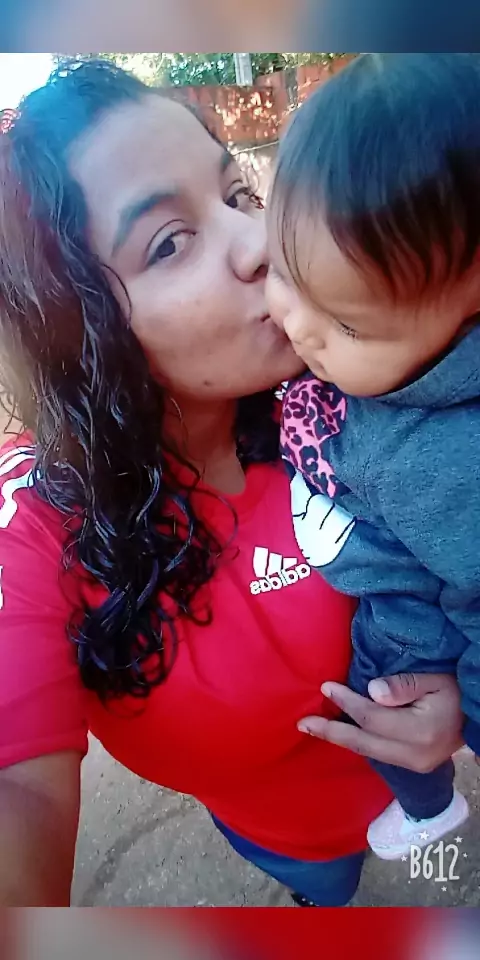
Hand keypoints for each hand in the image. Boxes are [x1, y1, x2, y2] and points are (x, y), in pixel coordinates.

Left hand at [298, 672, 463, 772]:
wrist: (476, 717)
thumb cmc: (455, 691)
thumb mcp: (435, 679)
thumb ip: (404, 685)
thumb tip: (371, 691)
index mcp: (421, 731)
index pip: (372, 717)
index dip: (347, 701)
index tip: (326, 686)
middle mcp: (415, 755)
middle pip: (363, 742)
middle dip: (331, 732)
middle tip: (302, 723)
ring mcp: (414, 765)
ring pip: (367, 752)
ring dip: (340, 738)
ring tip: (313, 728)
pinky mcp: (412, 767)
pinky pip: (376, 754)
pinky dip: (356, 742)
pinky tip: (340, 732)